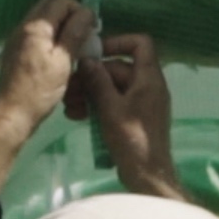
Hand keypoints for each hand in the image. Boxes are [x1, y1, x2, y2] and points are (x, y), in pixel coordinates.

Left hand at [0, 0, 93, 193]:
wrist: (12, 115)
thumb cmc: (40, 91)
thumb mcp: (63, 62)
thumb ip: (75, 34)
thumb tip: (87, 12)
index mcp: (36, 26)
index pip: (61, 1)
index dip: (80, 10)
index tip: (92, 29)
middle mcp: (23, 26)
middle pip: (50, 6)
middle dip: (70, 15)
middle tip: (85, 34)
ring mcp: (17, 38)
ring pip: (43, 20)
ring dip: (61, 26)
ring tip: (75, 46)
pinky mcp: (15, 50)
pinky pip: (36, 33)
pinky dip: (50, 37)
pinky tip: (59, 55)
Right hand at [67, 32, 184, 201]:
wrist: (147, 176)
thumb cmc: (132, 140)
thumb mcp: (110, 108)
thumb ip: (98, 81)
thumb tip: (88, 59)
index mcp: (149, 78)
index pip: (140, 43)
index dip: (117, 42)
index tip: (94, 52)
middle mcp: (148, 86)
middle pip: (118, 68)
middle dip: (92, 76)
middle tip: (69, 89)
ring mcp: (141, 102)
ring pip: (112, 87)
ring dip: (90, 92)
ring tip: (70, 106)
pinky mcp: (133, 117)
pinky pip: (114, 102)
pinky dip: (97, 105)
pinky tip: (77, 115)